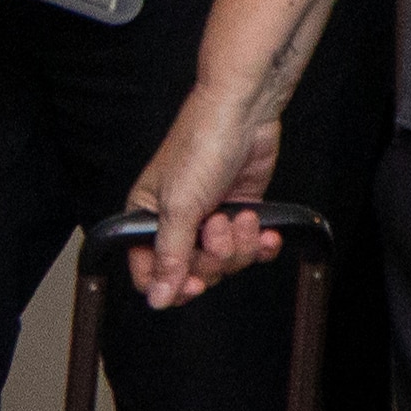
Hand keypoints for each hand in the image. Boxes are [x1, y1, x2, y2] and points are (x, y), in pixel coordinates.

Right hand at [124, 87, 287, 307]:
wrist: (243, 113)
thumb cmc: (201, 144)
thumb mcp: (179, 207)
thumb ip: (168, 257)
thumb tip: (157, 298)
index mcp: (148, 218)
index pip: (151, 273)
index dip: (172, 285)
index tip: (192, 283)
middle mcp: (178, 223)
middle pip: (193, 272)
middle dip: (214, 256)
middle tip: (217, 227)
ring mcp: (210, 220)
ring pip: (225, 263)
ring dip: (238, 244)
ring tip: (238, 215)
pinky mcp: (239, 214)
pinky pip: (250, 249)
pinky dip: (259, 244)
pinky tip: (263, 230)